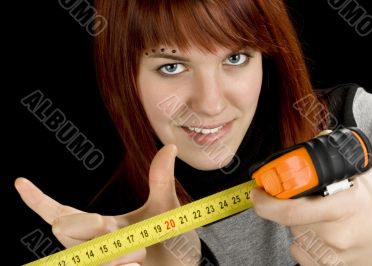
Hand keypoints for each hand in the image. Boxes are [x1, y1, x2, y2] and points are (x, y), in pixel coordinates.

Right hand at [15, 144, 200, 265]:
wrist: (185, 262)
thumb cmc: (169, 236)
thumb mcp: (165, 207)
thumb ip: (161, 180)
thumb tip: (170, 147)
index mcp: (101, 226)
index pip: (62, 214)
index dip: (39, 200)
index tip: (20, 181)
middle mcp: (94, 246)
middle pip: (64, 230)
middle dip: (90, 227)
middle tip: (120, 229)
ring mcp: (98, 263)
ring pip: (85, 257)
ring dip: (118, 255)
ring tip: (142, 257)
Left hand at [251, 164, 371, 265]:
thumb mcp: (364, 173)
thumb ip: (333, 155)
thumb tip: (303, 148)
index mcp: (343, 208)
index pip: (290, 210)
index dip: (266, 201)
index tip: (257, 192)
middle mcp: (335, 236)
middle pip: (289, 220)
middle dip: (286, 206)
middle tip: (298, 198)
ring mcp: (330, 256)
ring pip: (294, 234)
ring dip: (298, 222)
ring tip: (321, 215)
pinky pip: (300, 250)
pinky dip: (304, 238)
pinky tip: (322, 231)